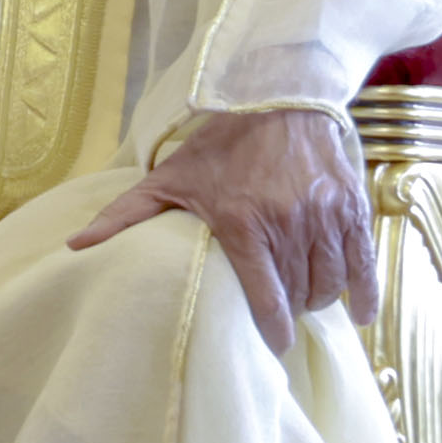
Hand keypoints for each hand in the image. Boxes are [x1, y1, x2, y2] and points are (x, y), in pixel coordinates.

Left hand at [70, 100, 373, 344]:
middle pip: (299, 294)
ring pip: (330, 282)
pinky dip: (364, 292)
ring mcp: (325, 216)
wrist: (276, 97)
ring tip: (305, 300)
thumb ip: (124, 215)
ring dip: (319, 299)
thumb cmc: (219, 143)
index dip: (273, 330)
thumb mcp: (168, 178)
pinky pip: (365, 263)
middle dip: (292, 311)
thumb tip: (76, 246)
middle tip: (283, 313)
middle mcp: (289, 223)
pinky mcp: (352, 207)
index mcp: (242, 223)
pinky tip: (358, 311)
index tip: (273, 345)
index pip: (267, 298)